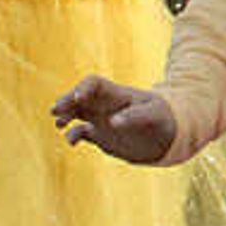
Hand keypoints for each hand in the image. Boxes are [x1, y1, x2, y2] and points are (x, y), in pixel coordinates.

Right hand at [52, 74, 178, 164]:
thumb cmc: (163, 117)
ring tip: (59, 124)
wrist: (169, 136)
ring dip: (65, 116)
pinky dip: (73, 135)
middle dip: (66, 101)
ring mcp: (101, 119)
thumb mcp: (154, 114)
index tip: (79, 98)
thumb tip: (113, 122)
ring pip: (75, 113)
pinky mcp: (100, 135)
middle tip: (56, 111)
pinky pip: (80, 132)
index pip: (94, 83)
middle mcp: (105, 105)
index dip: (83, 88)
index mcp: (117, 94)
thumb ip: (135, 116)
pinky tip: (72, 142)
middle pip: (78, 96)